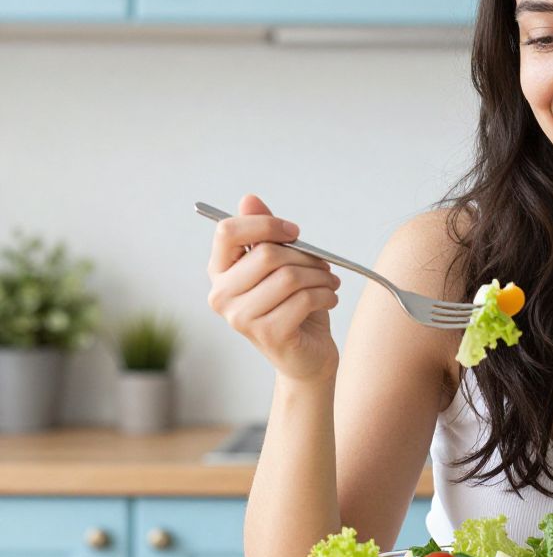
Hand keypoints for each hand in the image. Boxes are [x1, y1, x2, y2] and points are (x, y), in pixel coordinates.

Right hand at [206, 193, 340, 382]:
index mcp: (220, 273)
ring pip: (289, 277)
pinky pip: (304, 299)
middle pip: (267, 254)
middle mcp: (221, 296)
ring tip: (329, 284)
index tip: (294, 232)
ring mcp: (241, 318)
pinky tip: (329, 299)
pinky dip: (326, 295)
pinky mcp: (267, 334)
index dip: (265, 224)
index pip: (227, 231)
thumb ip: (264, 233)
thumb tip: (249, 199)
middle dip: (306, 256)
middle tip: (323, 266)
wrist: (306, 357)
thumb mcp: (280, 265)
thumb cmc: (293, 307)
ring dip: (320, 277)